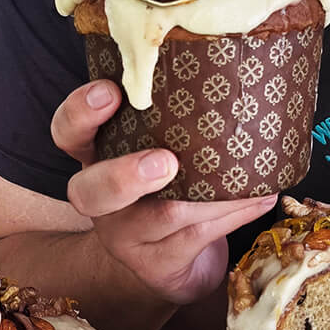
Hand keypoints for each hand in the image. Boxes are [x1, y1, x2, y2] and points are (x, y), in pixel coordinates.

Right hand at [51, 79, 276, 306]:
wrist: (165, 266)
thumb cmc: (164, 190)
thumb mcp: (153, 149)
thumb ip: (167, 118)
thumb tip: (229, 63)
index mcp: (95, 158)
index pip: (68, 133)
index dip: (80, 113)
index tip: (110, 93)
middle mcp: (100, 200)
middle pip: (91, 192)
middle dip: (125, 176)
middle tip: (165, 162)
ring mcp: (125, 237)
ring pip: (160, 217)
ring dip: (208, 197)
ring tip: (242, 178)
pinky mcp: (157, 264)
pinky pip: (197, 237)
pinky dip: (233, 214)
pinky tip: (261, 198)